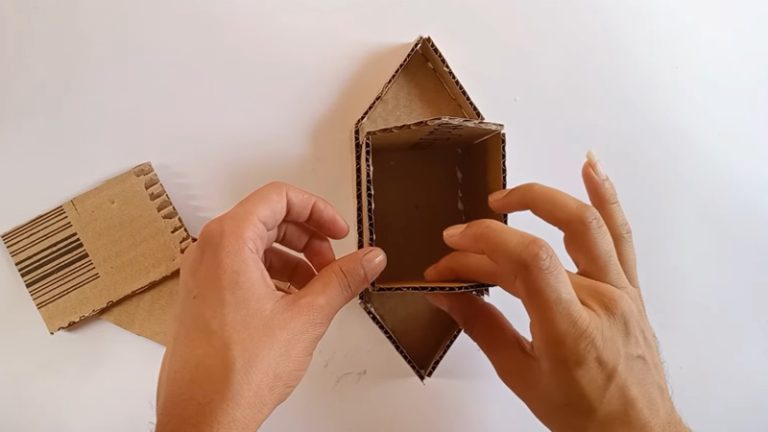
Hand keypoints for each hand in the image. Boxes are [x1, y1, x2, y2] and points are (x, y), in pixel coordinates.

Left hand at [156, 182, 386, 431]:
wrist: (202, 415)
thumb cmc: (236, 370)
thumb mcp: (306, 317)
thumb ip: (342, 279)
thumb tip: (369, 258)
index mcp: (229, 241)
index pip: (278, 197)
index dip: (317, 210)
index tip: (339, 232)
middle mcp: (208, 251)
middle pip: (268, 219)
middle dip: (308, 238)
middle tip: (333, 264)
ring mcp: (202, 274)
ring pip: (256, 244)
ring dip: (293, 258)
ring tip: (318, 289)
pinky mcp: (202, 296)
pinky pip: (242, 268)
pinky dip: (273, 275)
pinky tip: (294, 303)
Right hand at [425, 155, 687, 431]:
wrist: (636, 431)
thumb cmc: (584, 414)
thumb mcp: (520, 375)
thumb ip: (481, 326)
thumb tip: (447, 293)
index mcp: (570, 329)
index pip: (527, 260)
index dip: (484, 242)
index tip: (453, 249)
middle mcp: (601, 301)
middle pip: (544, 241)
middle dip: (495, 228)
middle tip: (462, 234)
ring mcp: (620, 289)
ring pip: (587, 224)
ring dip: (543, 198)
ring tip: (505, 196)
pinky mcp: (629, 286)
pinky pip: (620, 233)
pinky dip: (606, 196)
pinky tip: (591, 168)